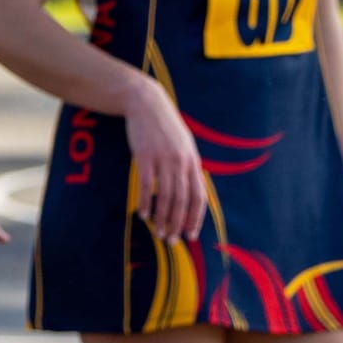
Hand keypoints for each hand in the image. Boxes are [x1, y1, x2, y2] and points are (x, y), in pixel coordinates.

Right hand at [121, 78, 206, 244]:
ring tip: (158, 232)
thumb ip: (187, 166)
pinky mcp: (145, 155)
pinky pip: (146, 184)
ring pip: (165, 196)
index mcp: (193, 161)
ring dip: (162, 218)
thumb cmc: (165, 126)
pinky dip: (145, 202)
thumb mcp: (183, 144)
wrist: (146, 103)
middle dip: (177, 223)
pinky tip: (143, 214)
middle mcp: (181, 162)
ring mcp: (163, 159)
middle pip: (182, 200)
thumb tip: (190, 191)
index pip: (199, 196)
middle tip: (171, 240)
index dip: (196, 218)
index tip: (191, 235)